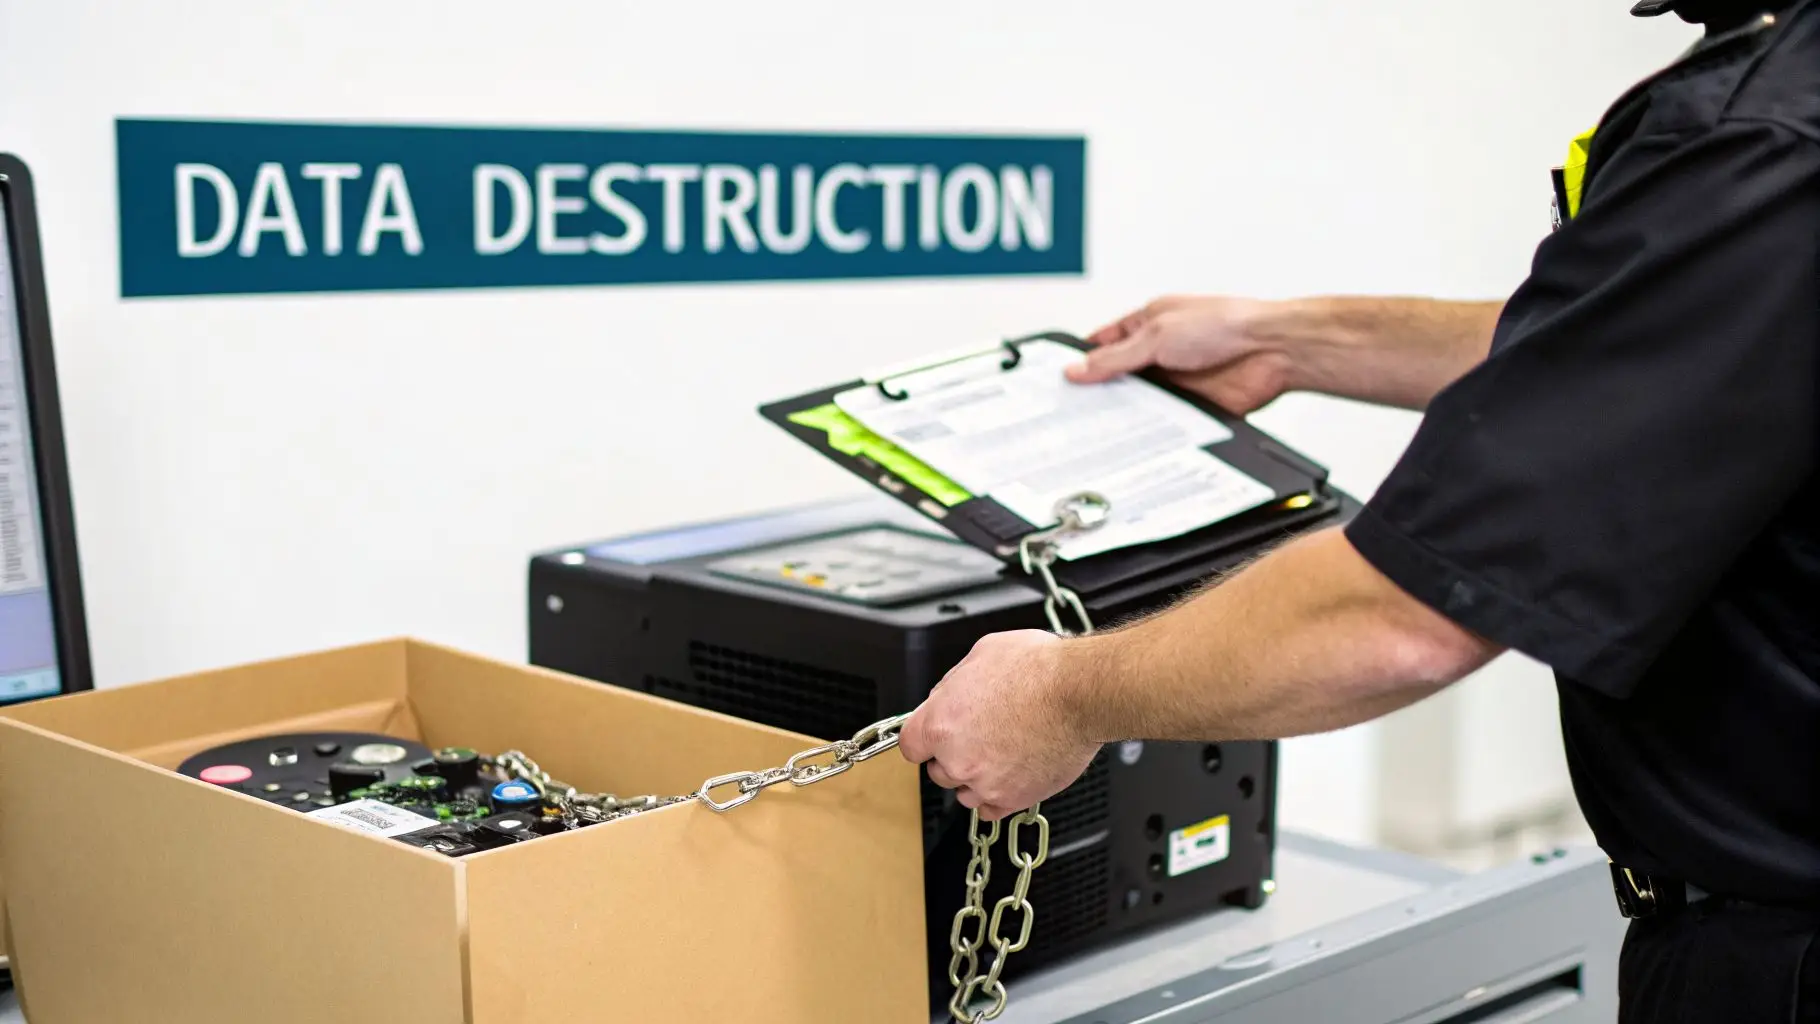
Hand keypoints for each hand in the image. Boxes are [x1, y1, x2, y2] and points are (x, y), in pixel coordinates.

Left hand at [898, 630, 1101, 821]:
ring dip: (976, 777)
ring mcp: (985, 783)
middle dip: (953, 755)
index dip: (925, 738)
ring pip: (964, 792)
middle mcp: (958, 760)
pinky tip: (1008, 775)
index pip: (910, 745)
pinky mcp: (1014, 799)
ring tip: (1001, 752)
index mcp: (941, 724)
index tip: (935, 736)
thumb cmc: (1038, 669)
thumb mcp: (981, 654)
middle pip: (938, 771)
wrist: (1079, 693)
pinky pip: (990, 810)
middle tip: (980, 735)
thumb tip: (948, 695)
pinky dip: (996, 796)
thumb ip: (954, 684)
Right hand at [1067, 295, 1295, 414]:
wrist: (1271, 350)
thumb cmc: (1224, 323)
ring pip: (1142, 403)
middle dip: (1101, 392)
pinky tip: (1137, 441)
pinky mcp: (1194, 406)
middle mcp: (1161, 353)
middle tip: (1072, 412)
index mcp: (1148, 325)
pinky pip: (1167, 422)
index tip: (1060, 379)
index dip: (1082, 360)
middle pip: (1120, 378)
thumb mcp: (1156, 336)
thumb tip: (1078, 369)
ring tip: (1098, 431)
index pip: (1104, 344)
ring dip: (1128, 413)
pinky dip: (1154, 430)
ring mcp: (1177, 381)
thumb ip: (1115, 358)